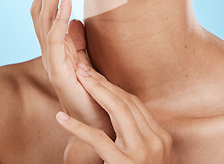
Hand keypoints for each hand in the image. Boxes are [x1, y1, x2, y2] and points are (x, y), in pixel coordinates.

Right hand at [30, 0, 112, 133]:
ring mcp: (50, 59)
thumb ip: (77, 38)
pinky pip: (55, 38)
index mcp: (54, 44)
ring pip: (43, 17)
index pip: (45, 7)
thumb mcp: (85, 57)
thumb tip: (74, 19)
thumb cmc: (93, 89)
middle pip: (39, 6)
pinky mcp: (58, 70)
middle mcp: (48, 49)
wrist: (98, 120)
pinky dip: (59, 15)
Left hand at [56, 62, 172, 163]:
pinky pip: (99, 141)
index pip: (135, 104)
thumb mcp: (146, 157)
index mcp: (161, 138)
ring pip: (118, 112)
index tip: (96, 76)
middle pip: (126, 102)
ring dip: (95, 92)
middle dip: (103, 83)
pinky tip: (62, 119)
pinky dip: (78, 128)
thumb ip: (136, 138)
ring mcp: (142, 153)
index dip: (113, 87)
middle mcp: (155, 141)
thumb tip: (116, 117)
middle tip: (83, 68)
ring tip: (77, 80)